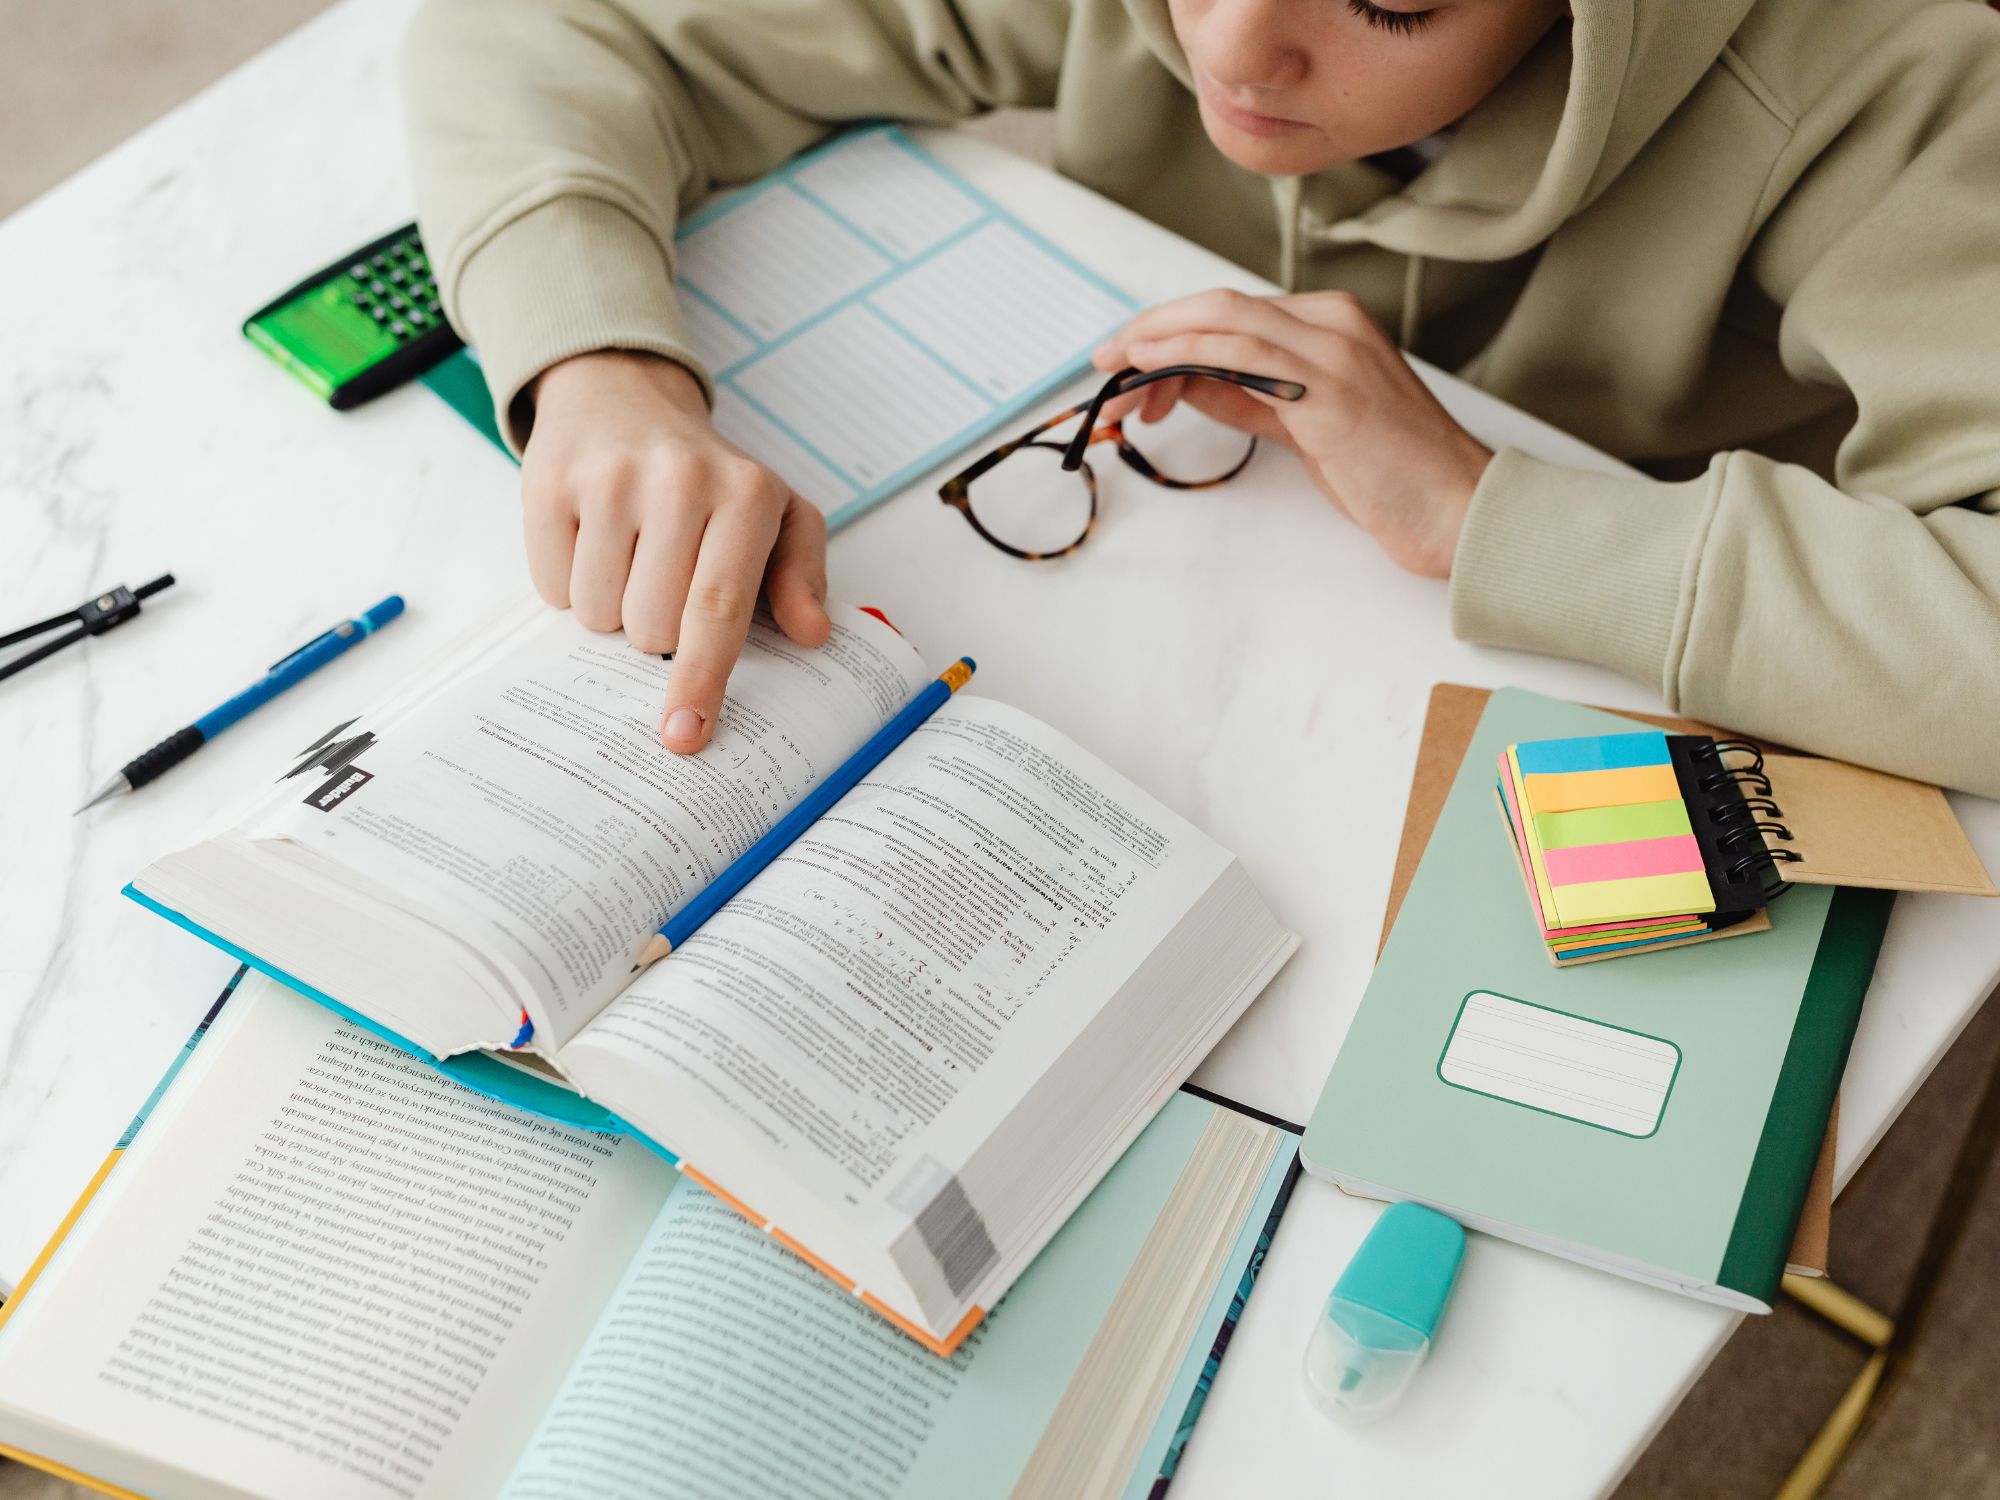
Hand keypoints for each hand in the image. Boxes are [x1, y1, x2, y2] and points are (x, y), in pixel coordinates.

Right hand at [522, 351, 829, 752]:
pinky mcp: (550, 483)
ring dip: (612, 609)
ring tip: (631, 556)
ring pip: (598, 614)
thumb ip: (802, 576)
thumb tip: (812, 633)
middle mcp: (679, 481)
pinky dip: (569, 582)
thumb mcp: (778, 513)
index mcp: (745, 495)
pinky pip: (551, 588)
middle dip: (656, 632)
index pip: (719, 609)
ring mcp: (609, 479)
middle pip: (652, 627)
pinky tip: (592, 541)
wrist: (624, 396)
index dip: (701, 679)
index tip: (685, 733)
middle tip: (666, 583)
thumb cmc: (710, 477)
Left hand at [1092, 289, 1491, 578]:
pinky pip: (1241, 355)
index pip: (1233, 311)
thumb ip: (1251, 396)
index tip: (1129, 359)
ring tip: (1115, 373)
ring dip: (1156, 343)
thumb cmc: (1390, 474)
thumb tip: (1188, 382)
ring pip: (1223, 320)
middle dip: (1151, 328)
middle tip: (1104, 359)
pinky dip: (1185, 354)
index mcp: (1333, 323)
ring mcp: (1333, 350)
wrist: (1456, 508)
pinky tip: (1150, 370)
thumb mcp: (1306, 425)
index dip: (1171, 330)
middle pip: (1219, 305)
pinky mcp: (1328, 390)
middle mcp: (1333, 323)